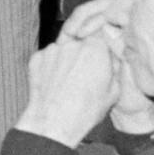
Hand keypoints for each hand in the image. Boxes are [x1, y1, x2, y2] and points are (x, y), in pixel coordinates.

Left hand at [15, 0, 130, 146]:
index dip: (105, 44)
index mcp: (96, 48)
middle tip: (88, 72)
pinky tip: (57, 83)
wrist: (53, 123)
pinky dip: (53, 65)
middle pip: (83, 39)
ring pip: (65, 47)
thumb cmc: (87, 109)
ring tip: (71, 81)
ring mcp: (52, 50)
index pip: (104, 32)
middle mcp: (72, 44)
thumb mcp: (114, 89)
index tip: (105, 57)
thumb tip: (117, 52)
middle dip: (87, 51)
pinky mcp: (36, 58)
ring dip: (69, 58)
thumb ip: (117, 64)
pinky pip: (49, 56)